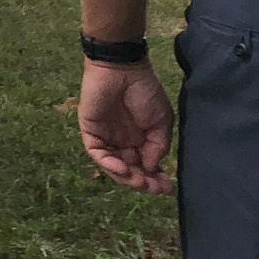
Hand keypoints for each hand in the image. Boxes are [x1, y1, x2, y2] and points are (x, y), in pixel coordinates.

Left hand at [77, 59, 174, 194]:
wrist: (123, 69)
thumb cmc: (145, 92)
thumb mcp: (161, 121)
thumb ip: (157, 146)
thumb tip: (151, 168)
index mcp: (140, 139)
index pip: (146, 166)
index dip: (156, 179)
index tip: (169, 187)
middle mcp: (122, 141)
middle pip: (130, 170)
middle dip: (143, 182)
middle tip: (156, 188)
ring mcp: (106, 137)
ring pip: (113, 166)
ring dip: (126, 177)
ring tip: (140, 181)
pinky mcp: (90, 131)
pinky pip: (97, 153)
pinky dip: (108, 164)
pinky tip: (123, 168)